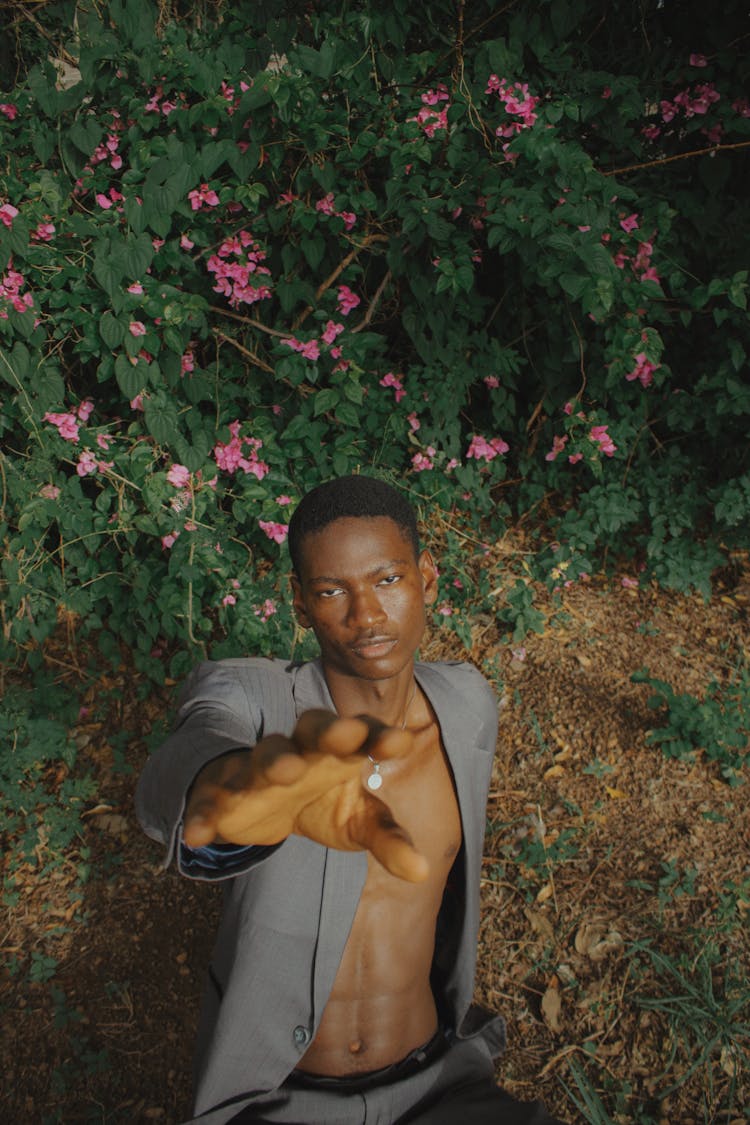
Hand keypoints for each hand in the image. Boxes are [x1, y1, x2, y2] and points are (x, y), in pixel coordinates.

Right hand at [183, 710, 428, 881]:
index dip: (379, 735)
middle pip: (313, 727)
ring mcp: (259, 769)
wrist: (262, 805)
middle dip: (329, 729)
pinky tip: (197, 835)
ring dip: (274, 760)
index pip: (362, 734)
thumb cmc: (322, 801)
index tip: (401, 741)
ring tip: (286, 773)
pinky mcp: (222, 794)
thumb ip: (388, 839)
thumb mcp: (357, 821)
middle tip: (346, 733)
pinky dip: (202, 814)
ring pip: (265, 755)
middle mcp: (300, 751)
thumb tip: (421, 872)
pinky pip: (209, 800)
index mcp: (338, 750)